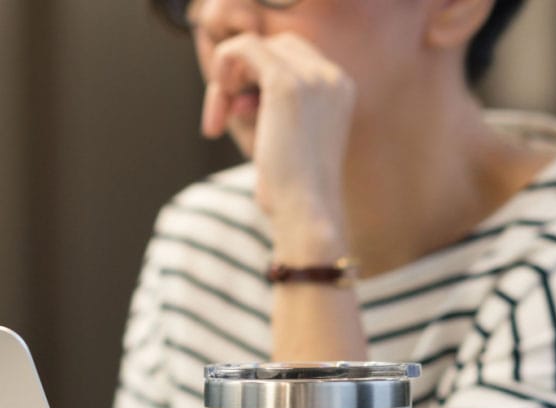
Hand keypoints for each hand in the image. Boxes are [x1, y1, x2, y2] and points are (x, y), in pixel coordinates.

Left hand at [201, 32, 354, 263]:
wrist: (307, 213)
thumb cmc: (292, 193)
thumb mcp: (281, 144)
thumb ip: (264, 113)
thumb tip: (234, 95)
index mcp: (339, 89)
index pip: (291, 57)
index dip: (255, 78)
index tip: (237, 117)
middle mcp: (331, 76)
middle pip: (274, 47)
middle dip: (240, 74)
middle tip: (222, 117)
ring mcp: (313, 77)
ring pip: (256, 47)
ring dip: (227, 78)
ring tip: (218, 119)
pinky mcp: (286, 84)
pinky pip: (244, 48)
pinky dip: (222, 67)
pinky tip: (216, 110)